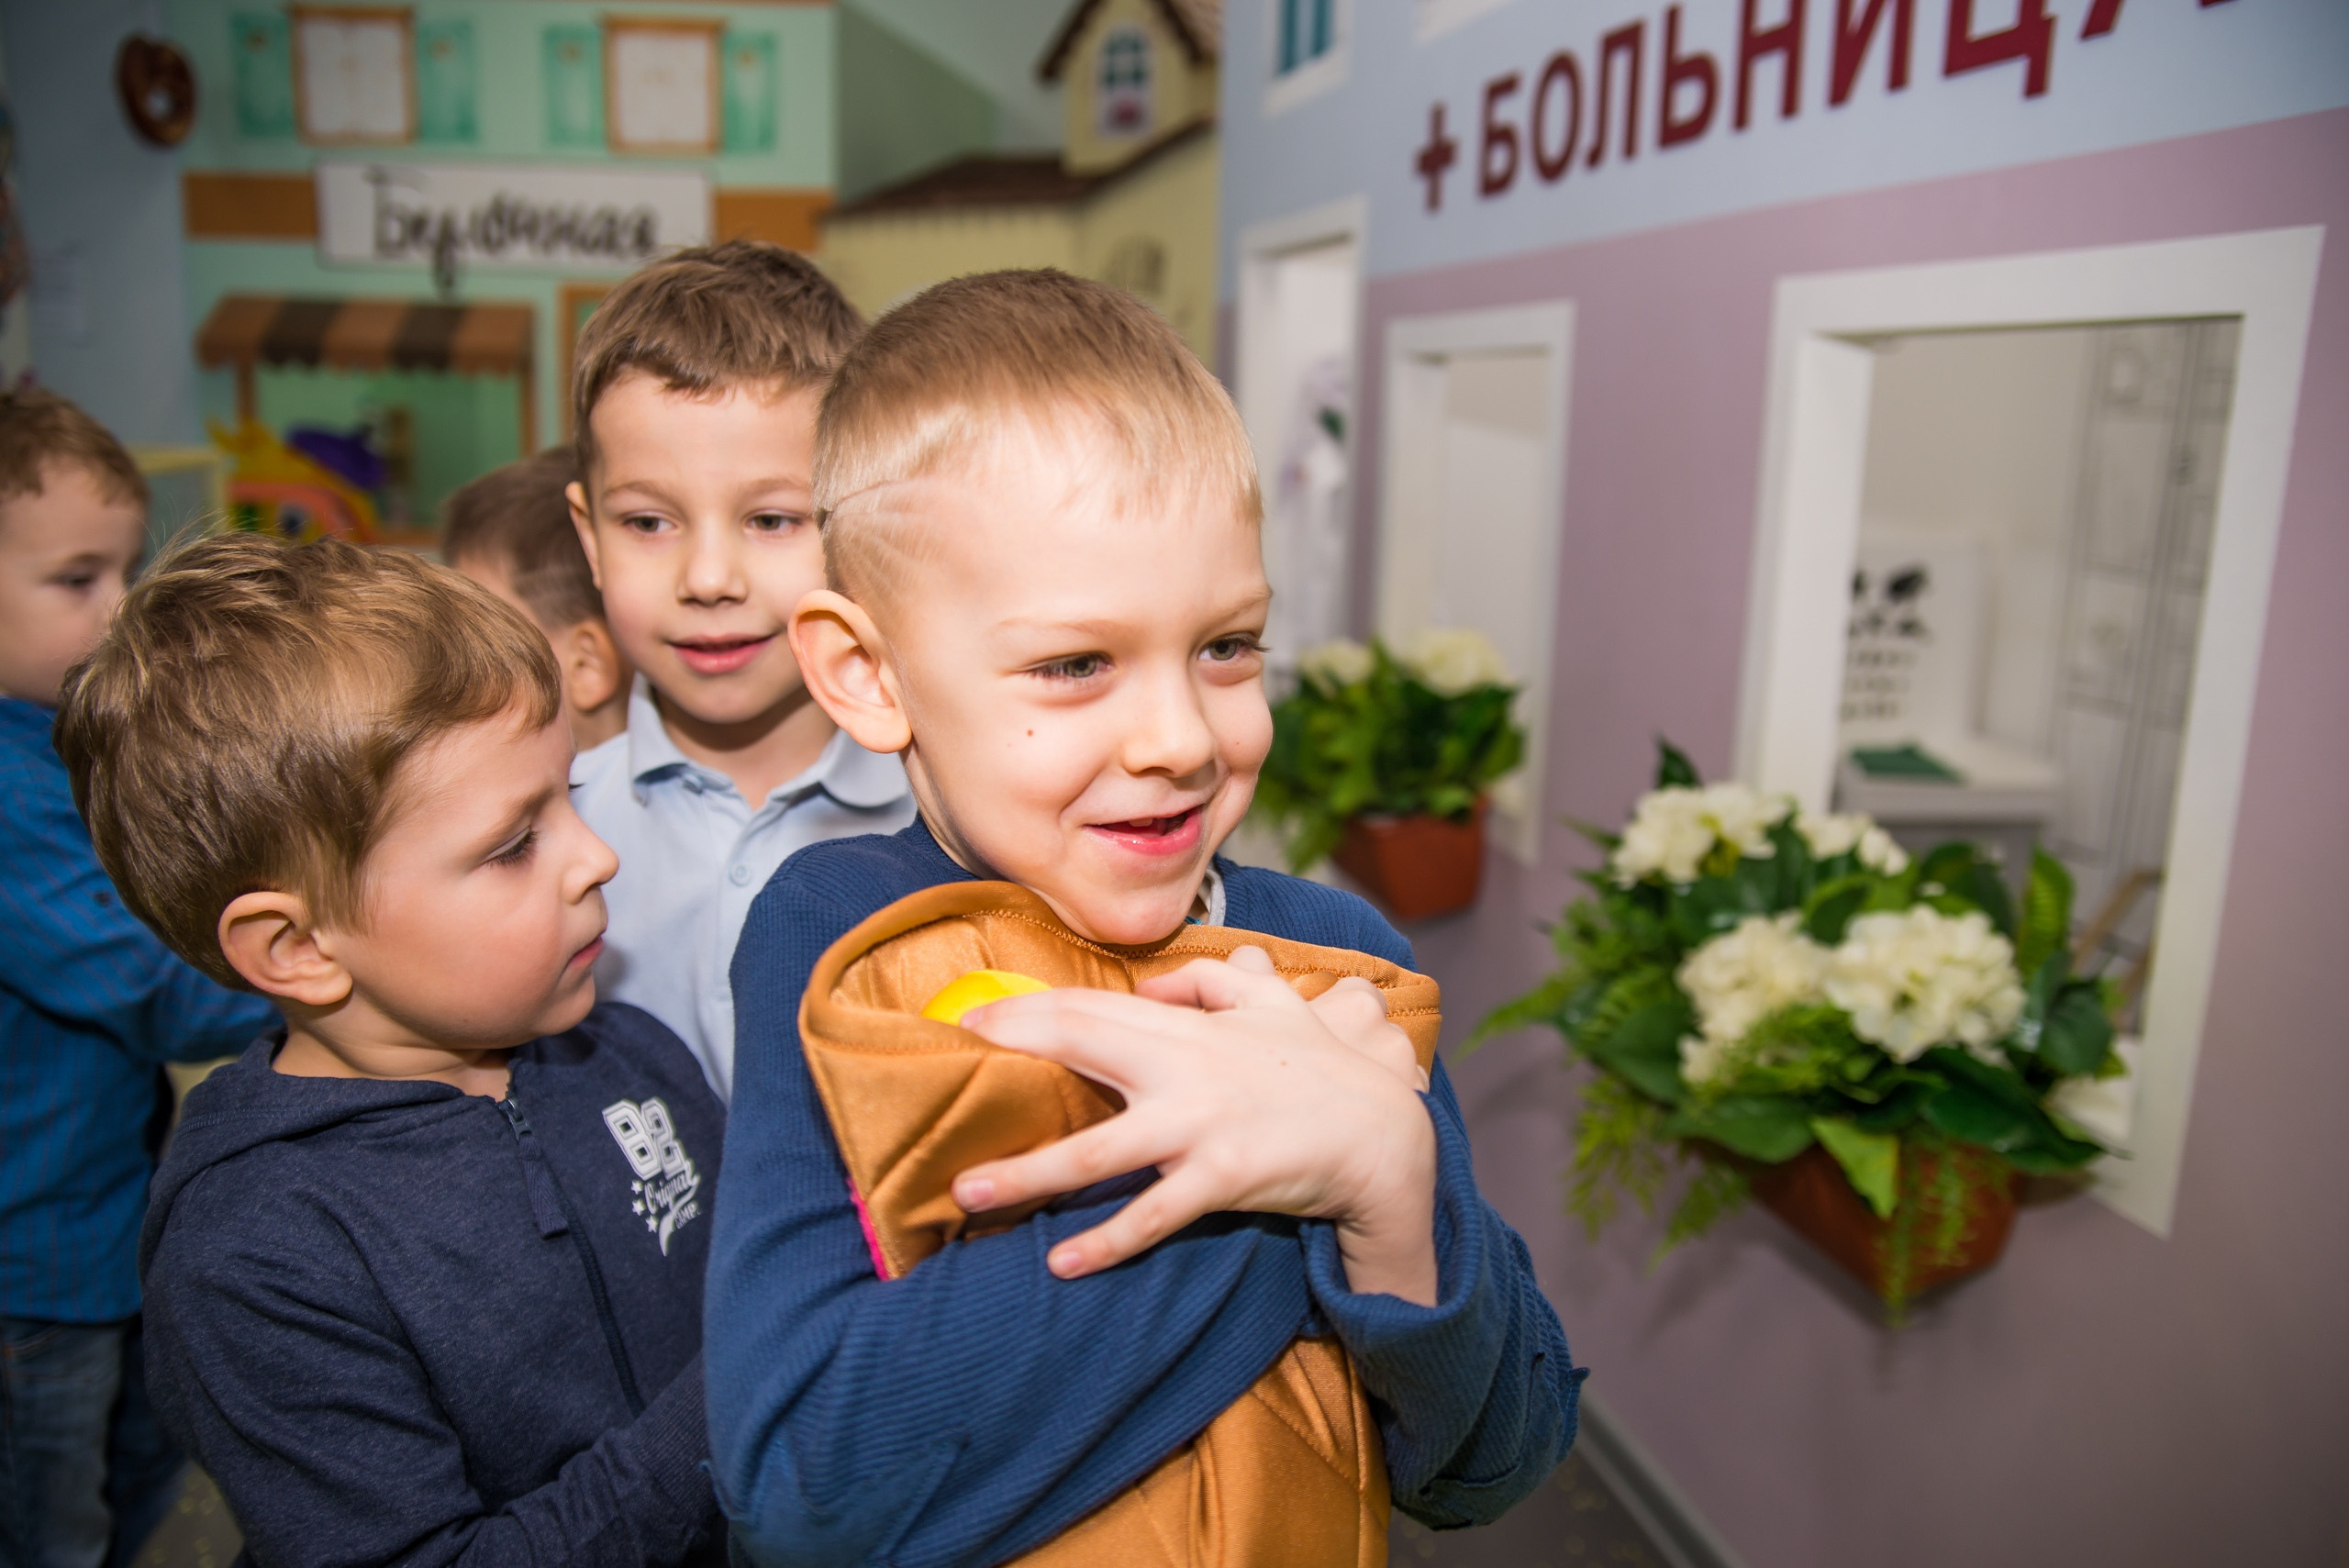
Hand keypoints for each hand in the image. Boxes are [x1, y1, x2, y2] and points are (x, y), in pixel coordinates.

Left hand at [953, 951, 1437, 1303]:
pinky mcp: (1223, 1179)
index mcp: (1187, 1028)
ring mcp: (1201, 1127)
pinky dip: (1108, 1241)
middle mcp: (1183, 1069)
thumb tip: (1155, 978)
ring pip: (1099, 1150)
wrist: (1382, 1133)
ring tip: (967, 1190)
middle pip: (1082, 1045)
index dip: (1026, 1007)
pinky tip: (1063, 1262)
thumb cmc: (1321, 1064)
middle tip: (943, 1064)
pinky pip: (1154, 1215)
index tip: (968, 1015)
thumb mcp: (1272, 1000)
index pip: (1092, 1004)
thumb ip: (1211, 978)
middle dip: (1011, 1048)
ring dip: (1028, 1172)